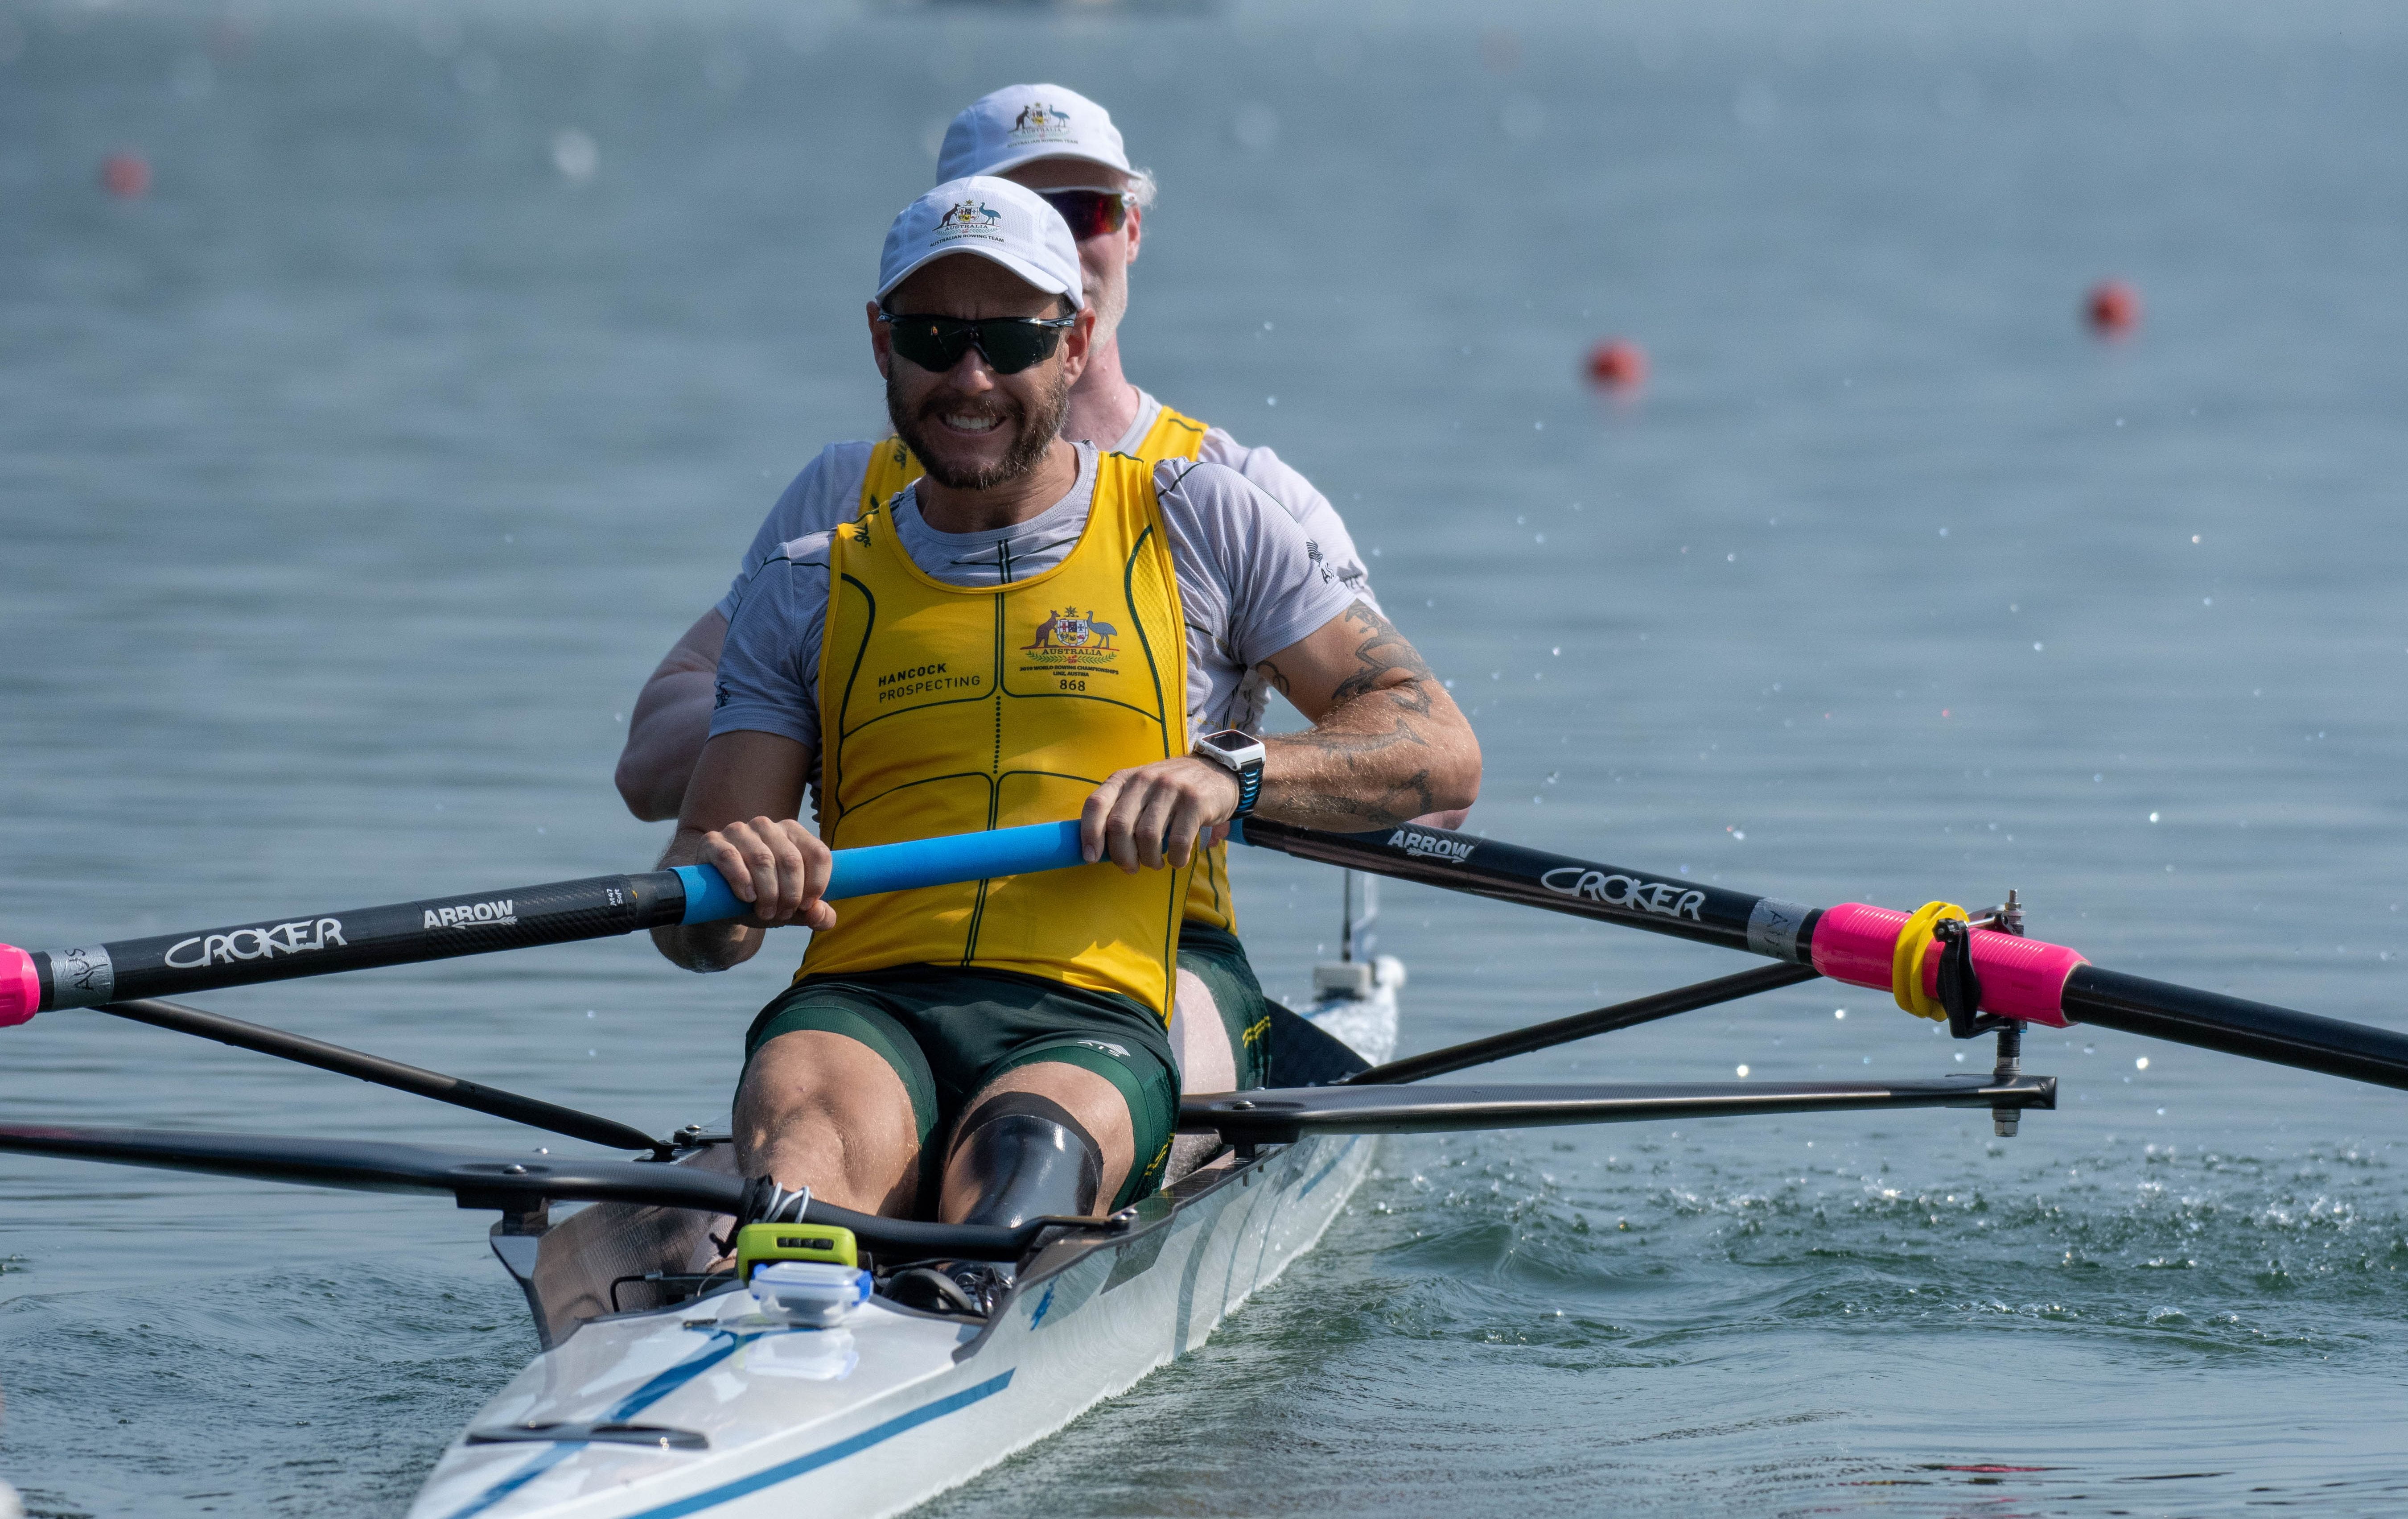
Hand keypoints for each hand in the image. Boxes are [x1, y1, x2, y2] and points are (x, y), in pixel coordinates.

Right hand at [699, 817, 837, 929]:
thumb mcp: (794, 910)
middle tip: (782, 914)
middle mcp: (767, 826)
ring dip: (768, 894)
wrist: (722, 906)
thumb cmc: (764, 901)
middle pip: (791, 860)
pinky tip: (747, 897)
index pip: (818, 854)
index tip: (806, 907)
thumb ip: (817, 914)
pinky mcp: (713, 842)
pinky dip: (741, 880)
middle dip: (790, 895)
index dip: (817, 884)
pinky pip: (730, 857)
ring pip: (763, 860)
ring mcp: (739, 831)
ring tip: (765, 912)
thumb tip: (820, 914)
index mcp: (794, 833)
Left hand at [1081, 758, 1241, 872]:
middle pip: (1119, 826)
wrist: (1218, 772)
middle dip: (1122, 856)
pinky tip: (1177, 860)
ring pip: (1147, 836)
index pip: (1096, 804)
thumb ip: (1121, 811)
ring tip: (1155, 863)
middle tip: (1131, 867)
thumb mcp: (1141, 790)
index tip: (1091, 857)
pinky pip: (1177, 840)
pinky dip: (1175, 859)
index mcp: (1125, 778)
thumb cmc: (1171, 790)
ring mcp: (1171, 788)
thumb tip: (1098, 850)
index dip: (1089, 834)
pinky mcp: (1195, 801)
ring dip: (1149, 859)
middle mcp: (1145, 779)